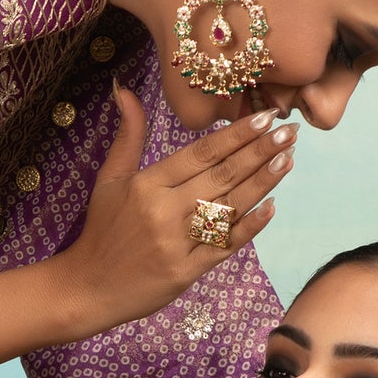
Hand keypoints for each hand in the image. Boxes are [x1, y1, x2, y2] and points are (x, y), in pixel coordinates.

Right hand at [53, 88, 290, 331]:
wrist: (88, 287)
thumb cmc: (102, 231)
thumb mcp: (108, 179)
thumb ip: (127, 136)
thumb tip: (125, 90)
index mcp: (148, 185)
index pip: (201, 153)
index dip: (235, 135)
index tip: (263, 117)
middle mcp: (164, 211)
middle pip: (221, 176)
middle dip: (259, 151)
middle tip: (290, 132)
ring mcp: (177, 243)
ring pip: (228, 207)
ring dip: (262, 182)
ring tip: (288, 159)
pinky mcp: (186, 272)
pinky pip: (224, 245)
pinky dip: (249, 227)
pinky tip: (271, 207)